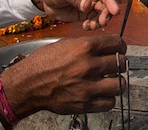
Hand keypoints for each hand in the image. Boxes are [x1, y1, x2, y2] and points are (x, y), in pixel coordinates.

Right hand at [0, 35, 126, 118]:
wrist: (26, 85)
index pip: (116, 43)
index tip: (119, 49)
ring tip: (111, 80)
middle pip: (121, 63)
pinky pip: (109, 103)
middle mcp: (88, 66)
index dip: (120, 46)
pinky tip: (102, 94)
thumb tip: (106, 46)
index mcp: (84, 47)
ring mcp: (86, 87)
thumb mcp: (65, 44)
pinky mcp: (83, 104)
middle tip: (115, 65)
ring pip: (120, 84)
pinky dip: (108, 99)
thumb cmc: (43, 63)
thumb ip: (87, 45)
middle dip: (119, 63)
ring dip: (117, 82)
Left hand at [29, 0, 119, 29]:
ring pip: (102, 11)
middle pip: (106, 1)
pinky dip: (92, 24)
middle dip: (106, 12)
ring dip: (99, 20)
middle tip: (102, 22)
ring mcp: (91, 0)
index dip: (110, 0)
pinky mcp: (86, 11)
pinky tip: (86, 27)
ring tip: (91, 26)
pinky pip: (94, 18)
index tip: (115, 11)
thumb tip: (88, 5)